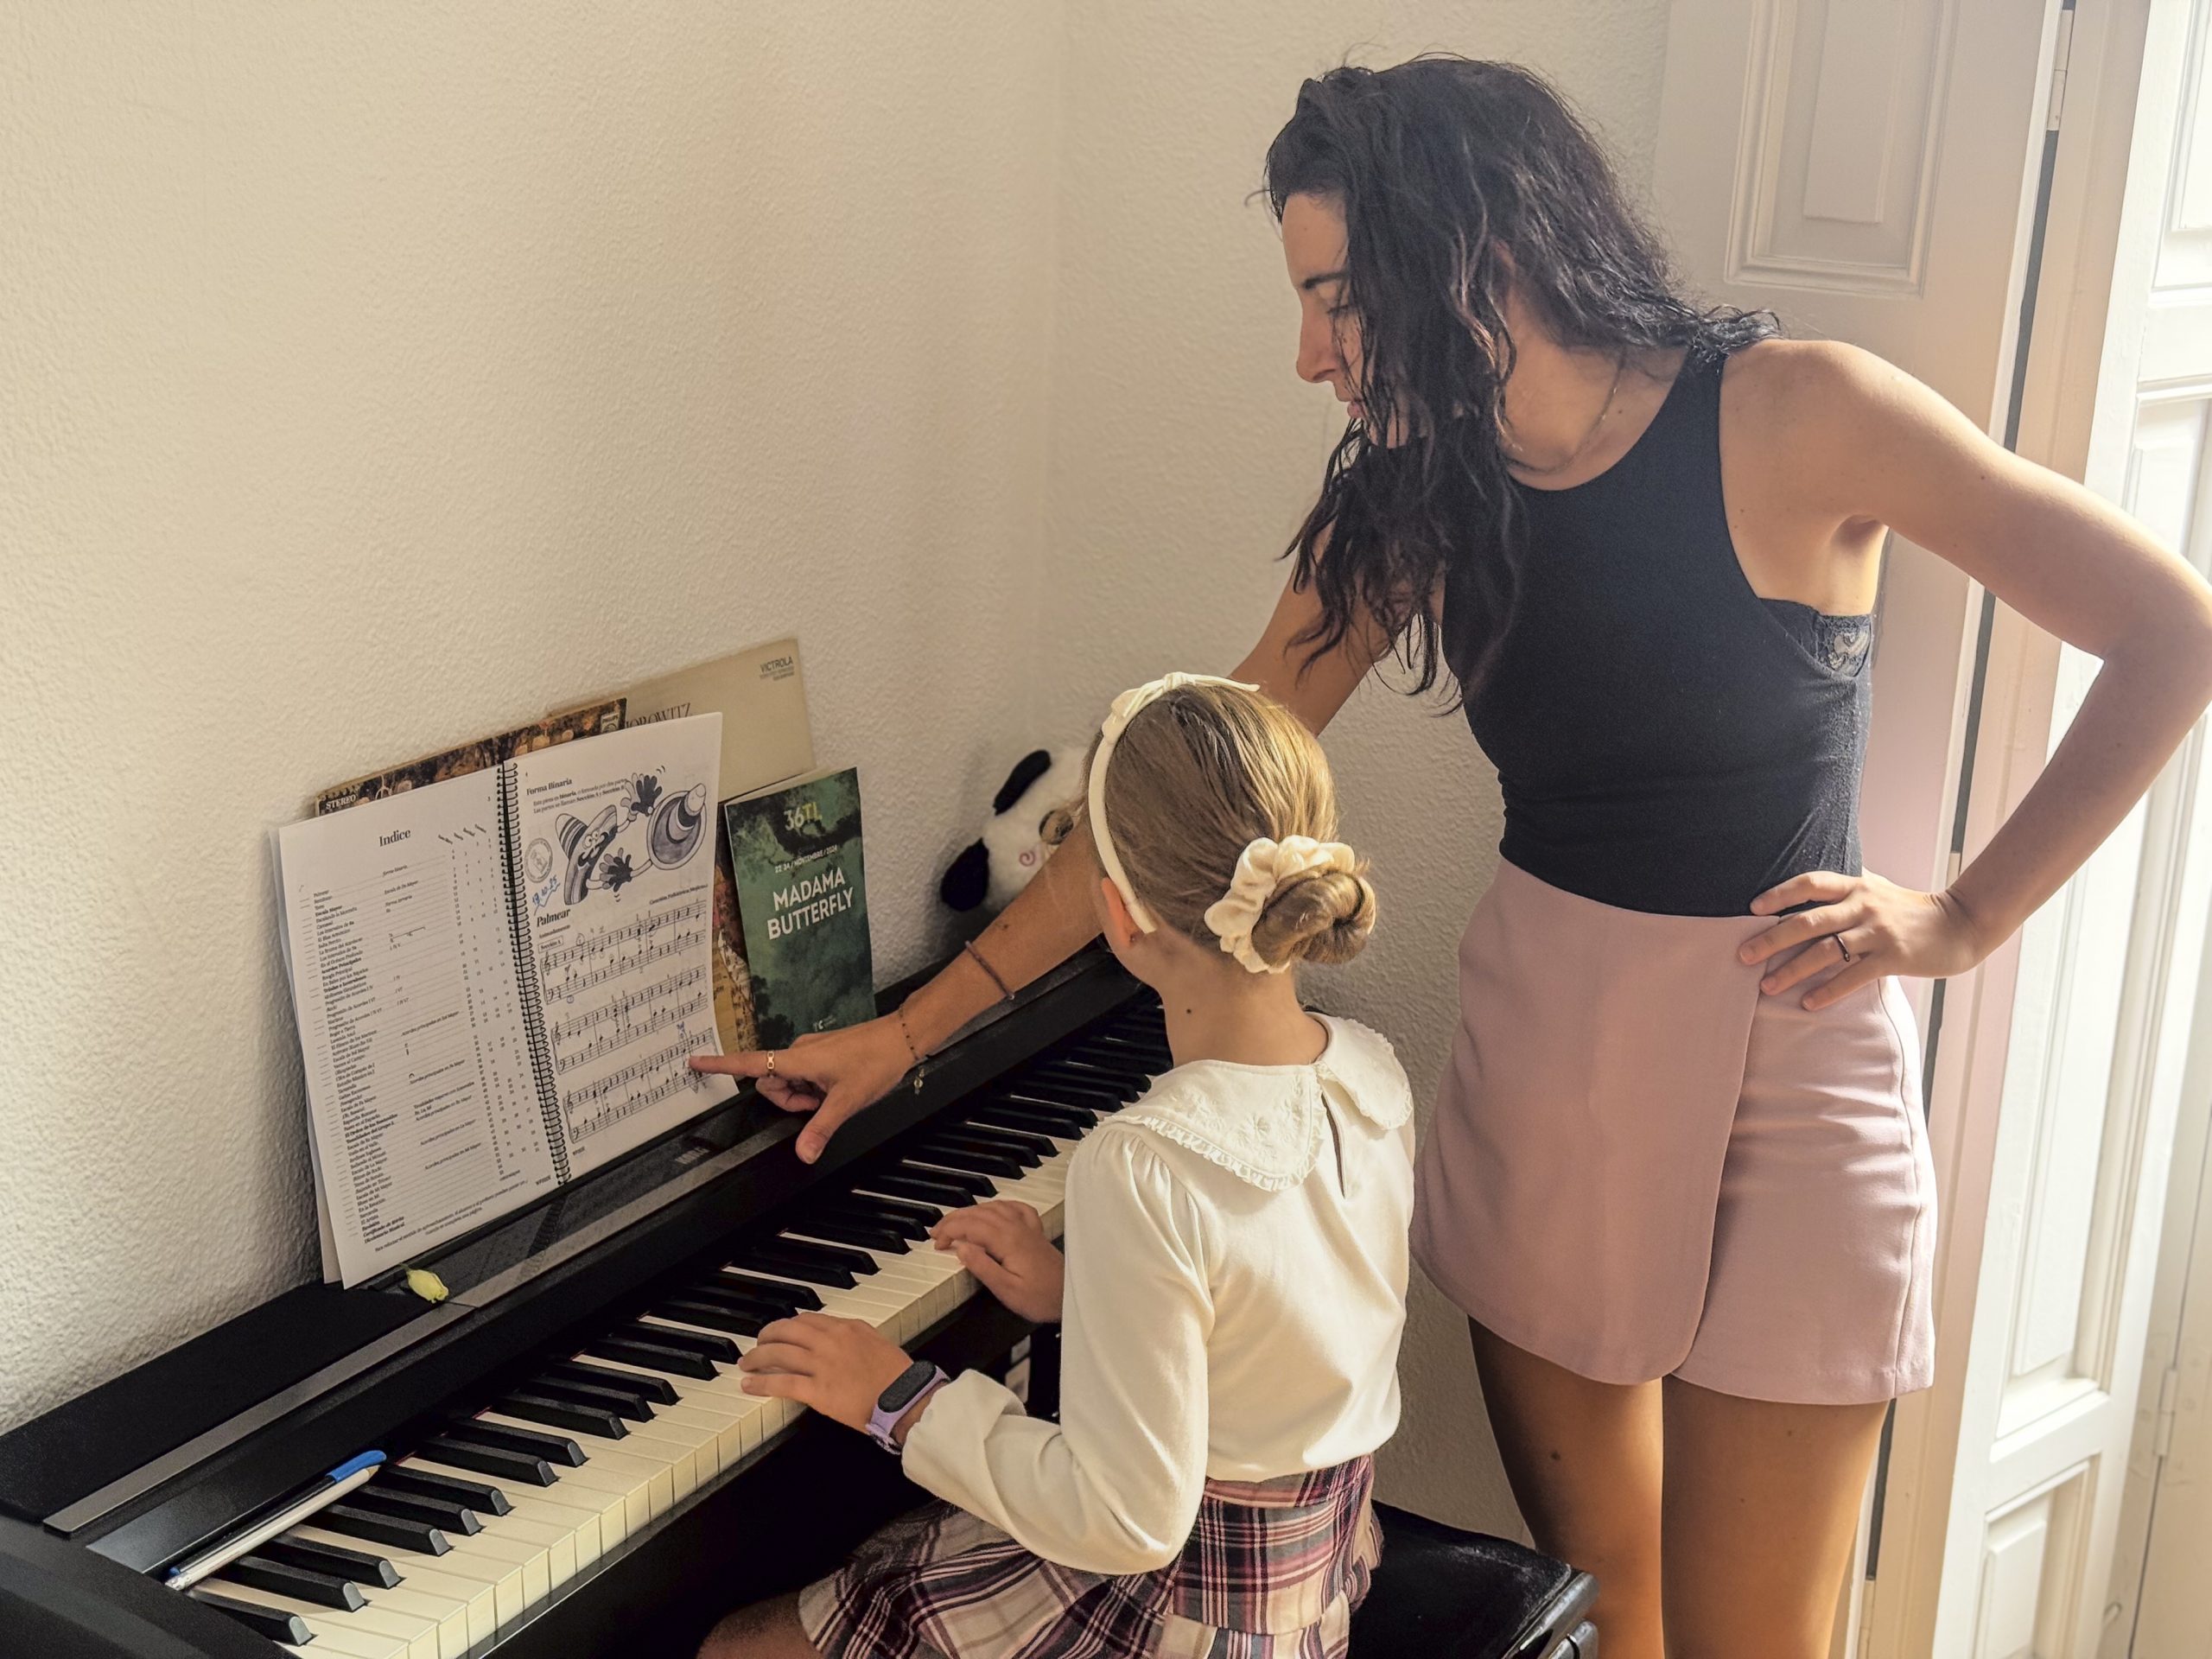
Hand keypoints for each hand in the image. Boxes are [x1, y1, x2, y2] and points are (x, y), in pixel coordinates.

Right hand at [689, 1015, 917, 1162]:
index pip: (749, 1063)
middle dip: (790, 1101)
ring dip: (805, 1096)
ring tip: (833, 1094)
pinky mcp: (821, 1054)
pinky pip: (805, 1077)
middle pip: (772, 1084)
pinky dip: (815, 1089)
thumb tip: (803, 1154)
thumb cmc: (875, 1061)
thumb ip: (820, 1129)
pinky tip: (838, 1088)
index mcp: (796, 1059)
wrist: (902, 1038)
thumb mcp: (846, 1102)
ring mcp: (810, 1053)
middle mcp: (798, 1052)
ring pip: (790, 1083)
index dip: (720, 1065)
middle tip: (821, 1103)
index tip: (694, 1062)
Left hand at [737, 1312, 912, 1432]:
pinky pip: (782, 1383)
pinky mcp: (817, 1391)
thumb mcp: (878, 1343)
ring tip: (747, 1363)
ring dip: (758, 1357)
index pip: (808, 1319)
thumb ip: (858, 1336)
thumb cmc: (897, 1375)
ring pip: (779, 1353)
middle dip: (767, 1336)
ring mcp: (822, 1365)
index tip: (783, 1331)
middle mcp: (830, 1342)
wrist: (903, 1397)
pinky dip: (761, 1383)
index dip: (790, 1325)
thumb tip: (844, 1335)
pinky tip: (750, 1384)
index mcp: (846, 1328)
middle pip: (787, 1331)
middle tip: (759, 1343)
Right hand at [932, 1200, 1063, 1322]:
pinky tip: (991, 1210)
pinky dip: (997, 1205)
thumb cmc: (1041, 1297)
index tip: (938, 1243)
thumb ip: (982, 1267)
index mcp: (1008, 1240)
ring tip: (954, 1222)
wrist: (1071, 1296)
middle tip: (936, 1232)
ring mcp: (1027, 1227)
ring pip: (993, 1207)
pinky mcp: (1034, 1231)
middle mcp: (1017, 1228)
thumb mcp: (1006, 1290)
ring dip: (970, 1211)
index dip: (950, 1231)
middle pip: (979, 1212)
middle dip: (953, 1219)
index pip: (971, 1225)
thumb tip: (961, 1248)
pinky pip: (1013, 1207)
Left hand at [1741, 870, 1988, 1010]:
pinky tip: (1808, 1003)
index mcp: (1856, 886)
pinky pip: (1853, 976)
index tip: (1752, 908)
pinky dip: (1828, 991)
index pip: (1810, 883)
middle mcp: (1863, 905)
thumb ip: (1847, 885)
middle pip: (1809, 920)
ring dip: (1792, 970)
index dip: (1780, 893)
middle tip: (1743, 955)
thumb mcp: (1879, 887)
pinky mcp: (1893, 957)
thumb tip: (1812, 881)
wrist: (1960, 924)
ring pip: (1825, 951)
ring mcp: (1878, 932)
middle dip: (1772, 939)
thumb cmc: (1911, 908)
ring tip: (1767, 987)